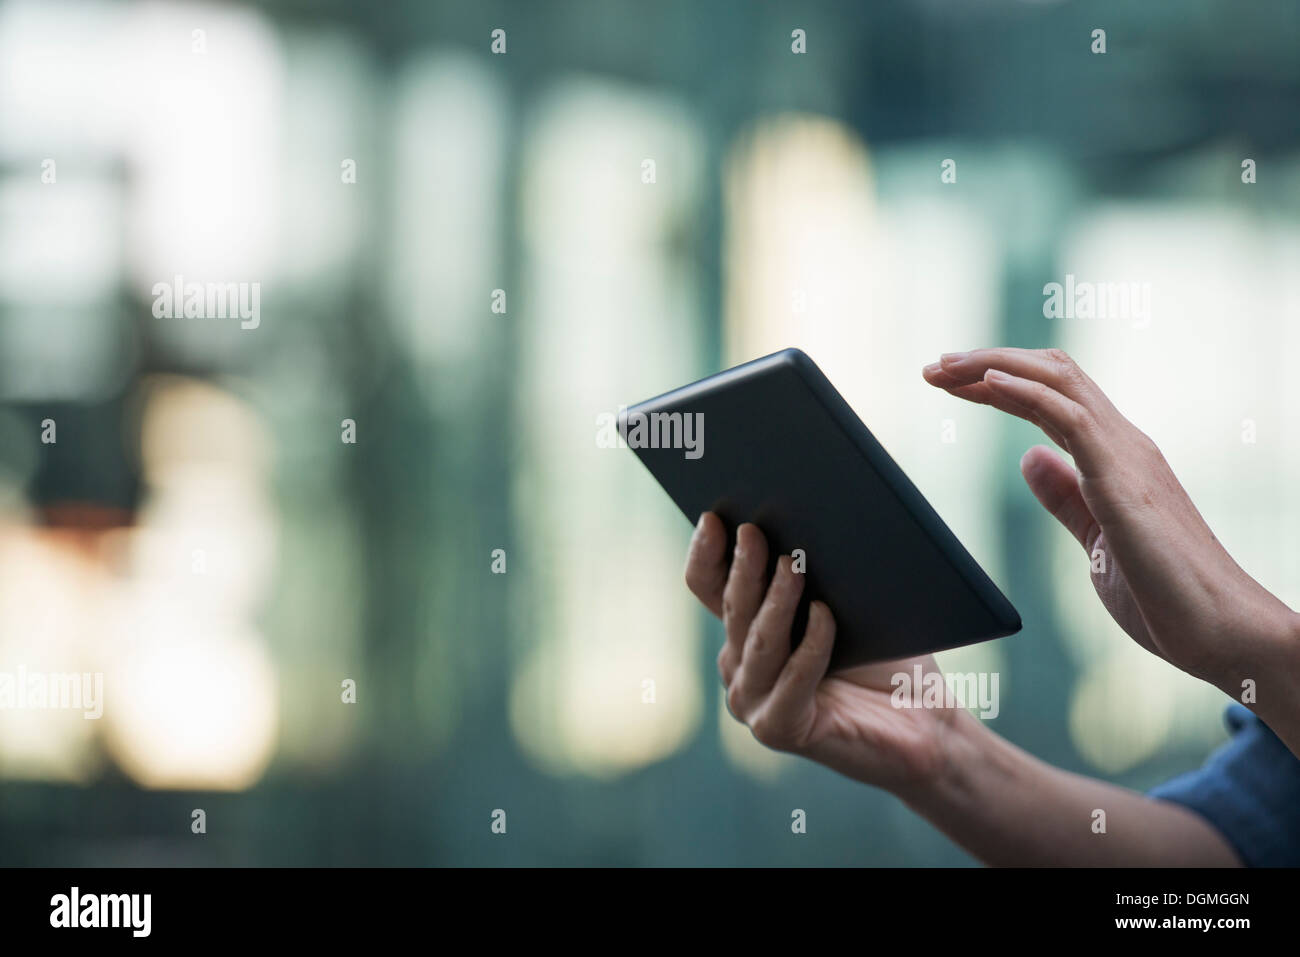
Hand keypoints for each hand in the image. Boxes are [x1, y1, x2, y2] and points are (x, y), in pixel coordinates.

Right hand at [684, 513, 967, 793]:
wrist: (924, 721)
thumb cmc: (886, 657)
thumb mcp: (846, 603)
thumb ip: (815, 574)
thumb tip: (803, 519)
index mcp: (745, 629)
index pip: (707, 585)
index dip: (706, 552)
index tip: (715, 516)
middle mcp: (739, 666)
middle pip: (733, 609)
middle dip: (743, 567)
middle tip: (754, 532)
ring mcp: (754, 701)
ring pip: (759, 643)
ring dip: (776, 602)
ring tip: (793, 566)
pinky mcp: (779, 729)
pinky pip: (791, 681)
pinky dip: (810, 647)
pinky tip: (825, 616)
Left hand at [922, 347, 1299, 688]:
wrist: (1222, 632)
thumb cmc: (1166, 596)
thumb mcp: (1095, 540)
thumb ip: (1064, 498)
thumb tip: (1029, 459)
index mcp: (1114, 458)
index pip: (1049, 398)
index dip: (997, 384)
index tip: (949, 383)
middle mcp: (1123, 443)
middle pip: (1051, 373)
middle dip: (987, 362)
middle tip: (933, 366)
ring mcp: (1126, 456)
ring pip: (1058, 380)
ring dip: (994, 367)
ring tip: (945, 367)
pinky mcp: (1124, 480)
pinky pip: (1070, 417)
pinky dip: (1024, 393)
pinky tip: (986, 385)